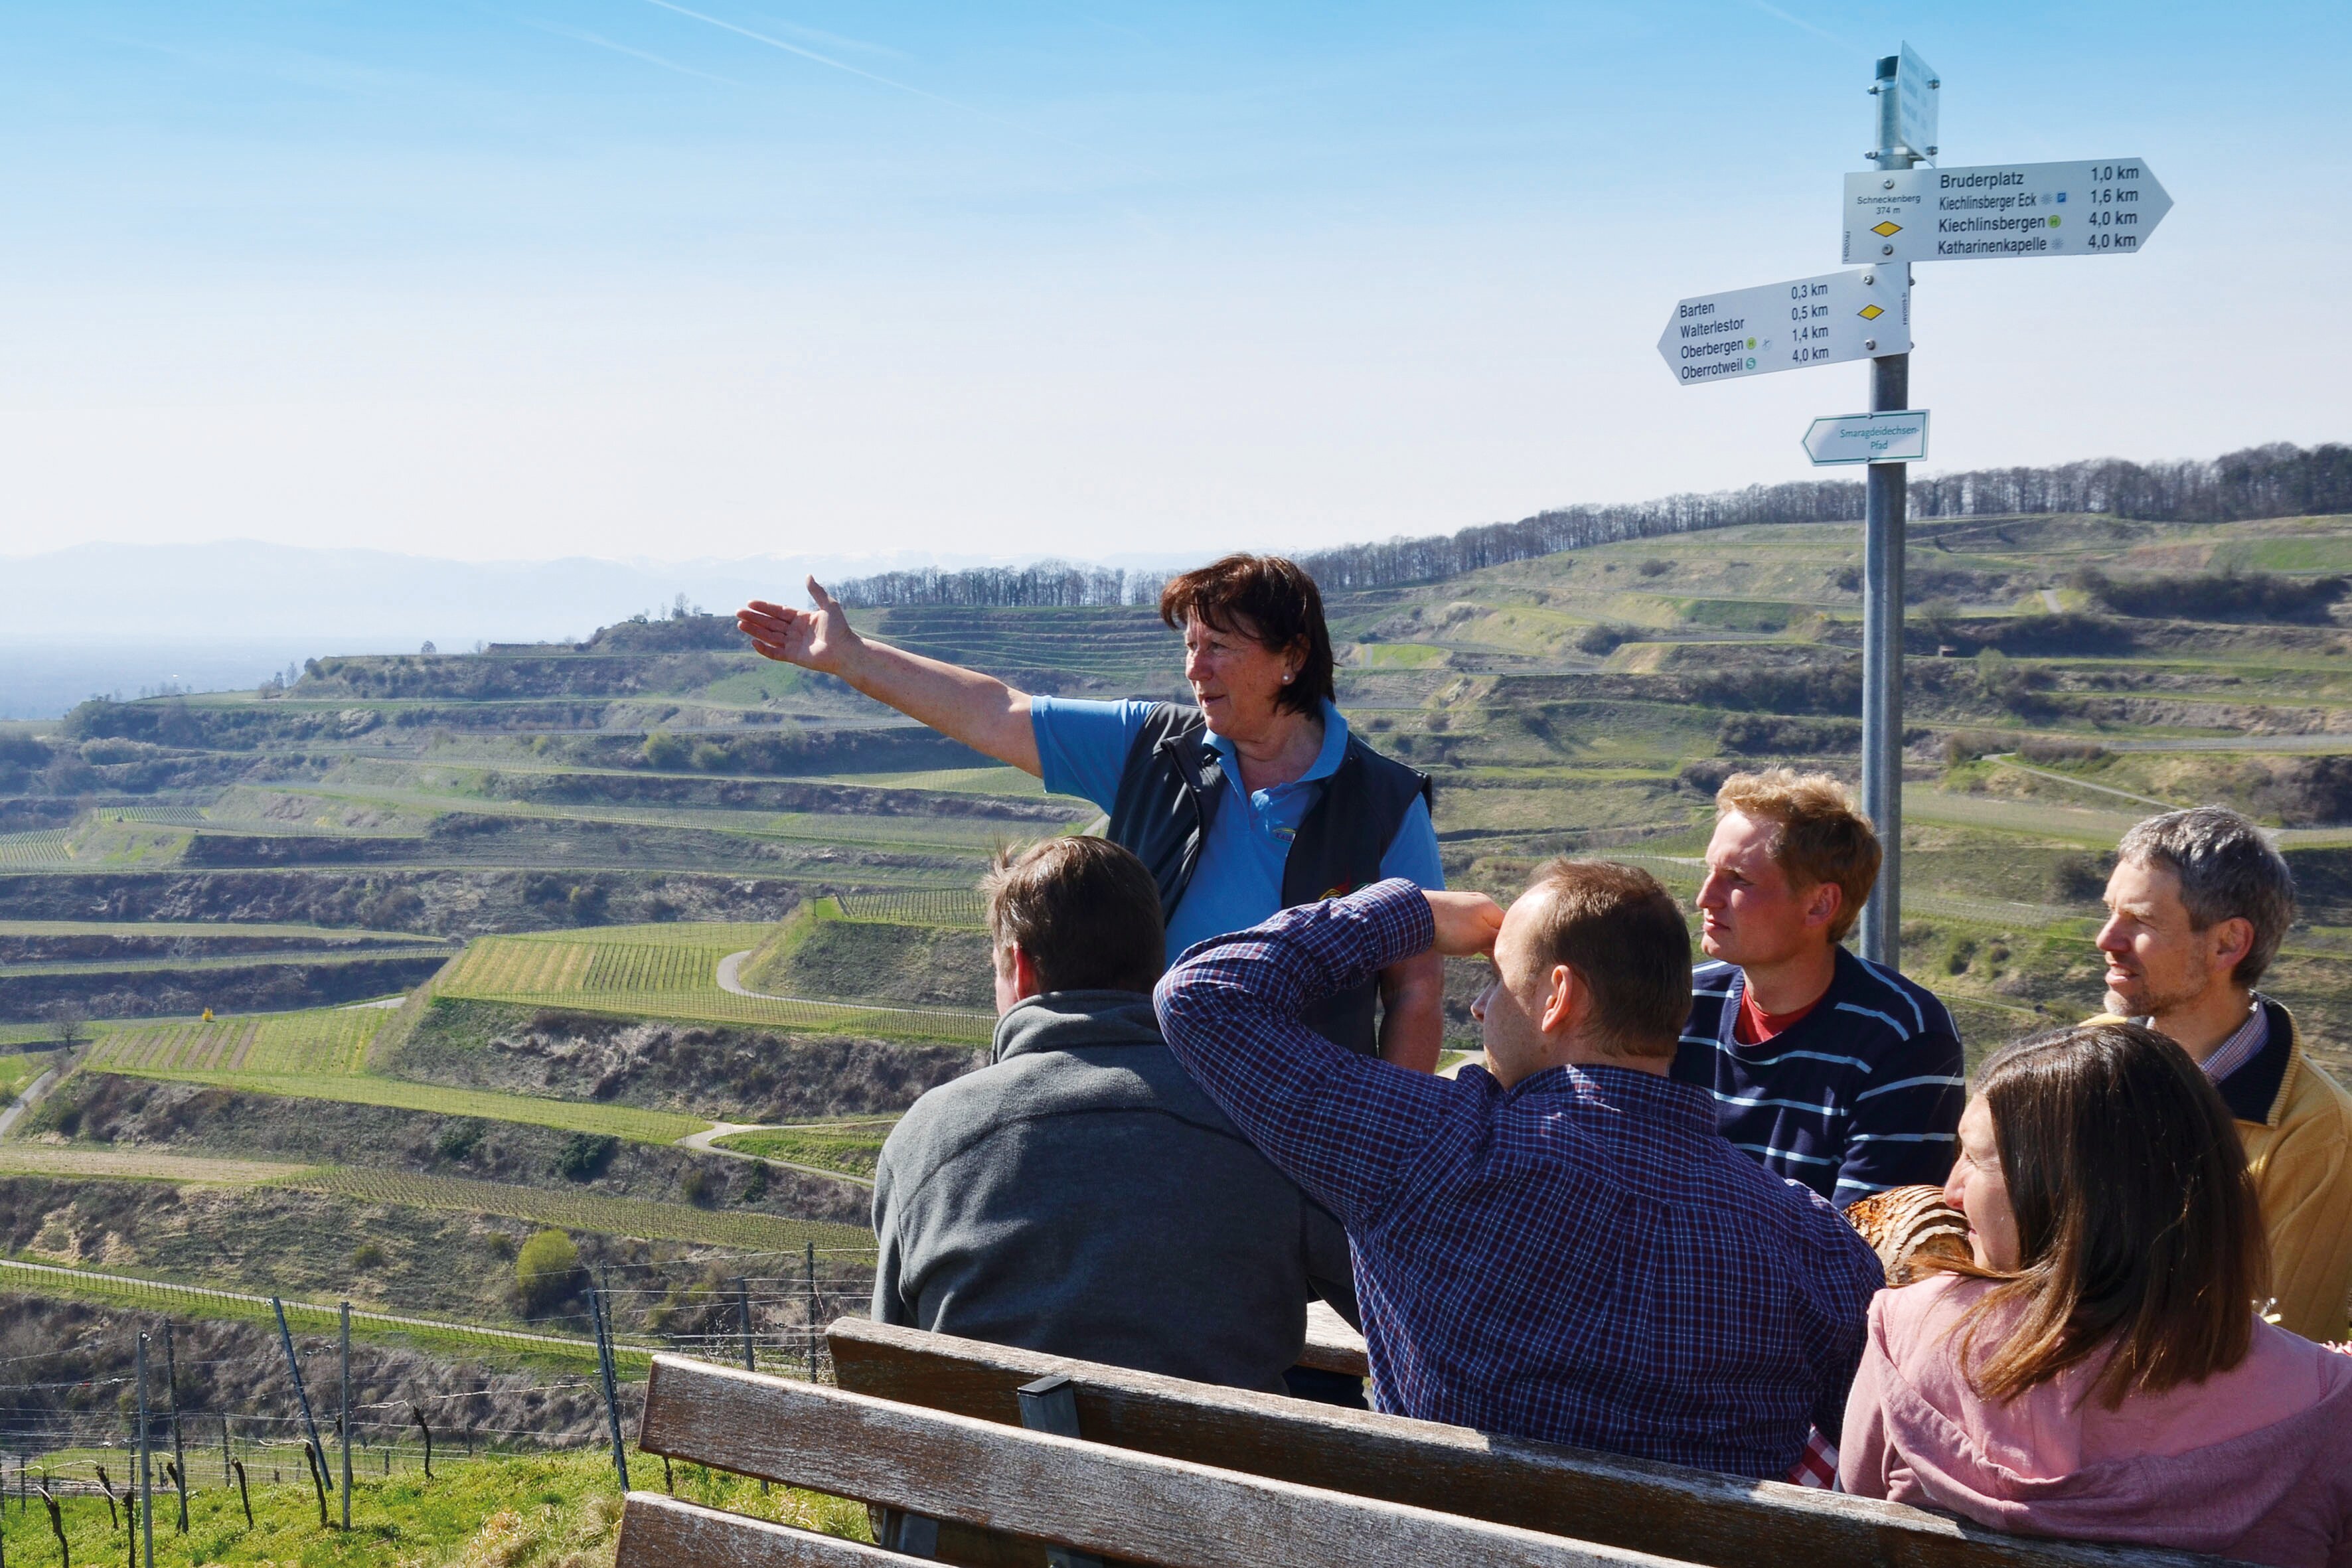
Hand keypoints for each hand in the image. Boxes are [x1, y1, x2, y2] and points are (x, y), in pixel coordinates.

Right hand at [737, 578, 860, 674]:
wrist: (846, 651)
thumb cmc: (840, 629)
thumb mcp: (829, 605)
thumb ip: (817, 591)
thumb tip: (808, 575)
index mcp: (802, 619)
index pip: (779, 611)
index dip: (764, 607)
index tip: (750, 602)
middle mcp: (795, 631)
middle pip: (770, 623)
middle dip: (754, 618)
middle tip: (738, 612)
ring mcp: (793, 645)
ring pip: (769, 636)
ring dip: (755, 631)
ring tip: (740, 624)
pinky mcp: (793, 657)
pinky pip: (775, 653)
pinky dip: (764, 649)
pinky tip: (753, 641)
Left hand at [1426, 891, 1504, 957]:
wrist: (1415, 915)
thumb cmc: (1451, 929)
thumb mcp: (1480, 938)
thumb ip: (1497, 941)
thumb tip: (1506, 944)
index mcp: (1490, 906)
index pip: (1508, 926)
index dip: (1507, 943)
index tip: (1500, 956)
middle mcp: (1477, 900)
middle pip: (1493, 925)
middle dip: (1489, 941)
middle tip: (1481, 954)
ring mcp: (1461, 903)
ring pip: (1476, 926)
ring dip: (1474, 939)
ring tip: (1464, 947)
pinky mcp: (1446, 908)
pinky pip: (1461, 924)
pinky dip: (1460, 935)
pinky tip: (1452, 941)